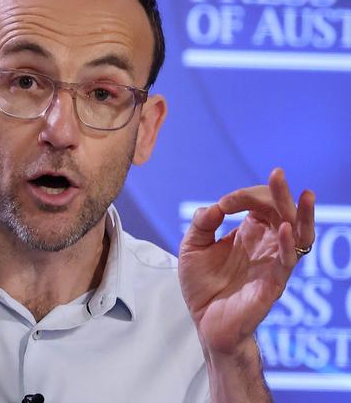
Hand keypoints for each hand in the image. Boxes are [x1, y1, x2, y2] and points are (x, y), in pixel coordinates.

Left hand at [178, 168, 314, 354]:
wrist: (204, 322)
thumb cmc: (202, 285)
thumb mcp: (192, 247)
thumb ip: (201, 224)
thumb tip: (215, 206)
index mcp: (250, 233)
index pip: (259, 204)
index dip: (243, 196)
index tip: (224, 203)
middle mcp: (266, 245)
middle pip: (284, 213)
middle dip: (281, 193)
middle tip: (278, 173)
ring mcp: (272, 264)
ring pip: (299, 236)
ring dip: (301, 215)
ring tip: (304, 194)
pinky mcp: (272, 284)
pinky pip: (287, 263)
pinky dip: (289, 245)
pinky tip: (286, 228)